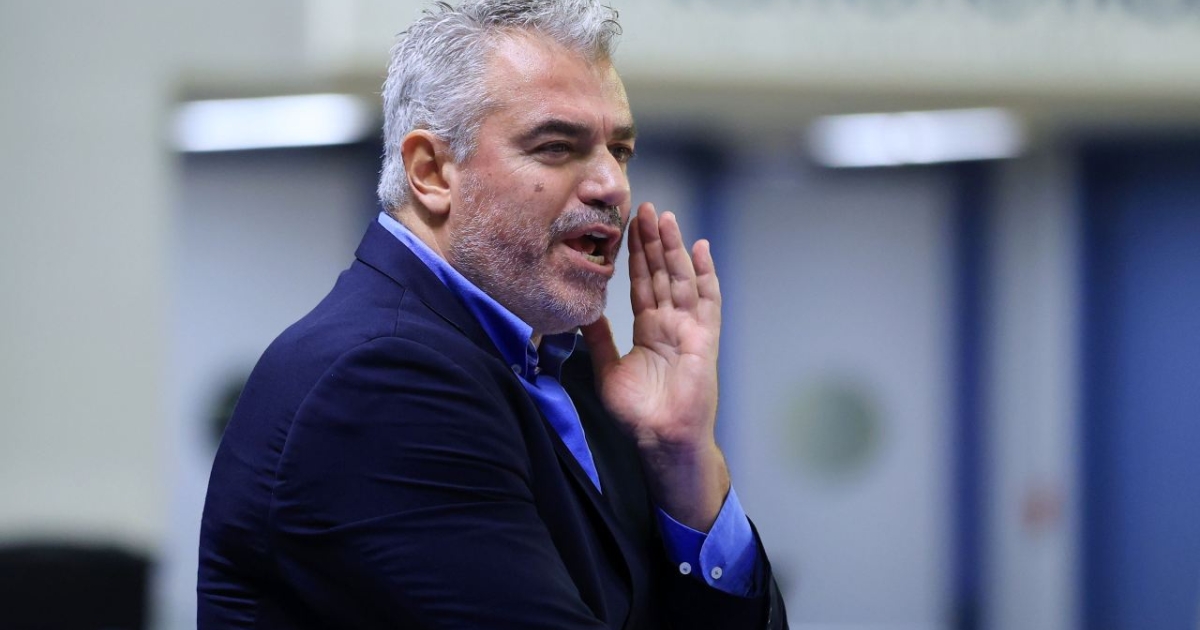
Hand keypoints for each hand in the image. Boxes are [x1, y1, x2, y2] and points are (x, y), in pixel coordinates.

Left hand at [581, 203, 729, 530]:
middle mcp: (670, 324)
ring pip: (681, 278)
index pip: (640, 283)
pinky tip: (701, 248)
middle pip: (661, 273)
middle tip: (644, 207)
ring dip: (673, 248)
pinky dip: (705, 274)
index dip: (634, 255)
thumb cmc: (639, 414)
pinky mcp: (704, 338)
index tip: (626, 226)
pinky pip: (707, 300)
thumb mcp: (607, 370)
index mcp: (649, 330)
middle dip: (652, 241)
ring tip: (665, 217)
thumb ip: (598, 339)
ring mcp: (690, 328)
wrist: (661, 439)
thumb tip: (582, 313)